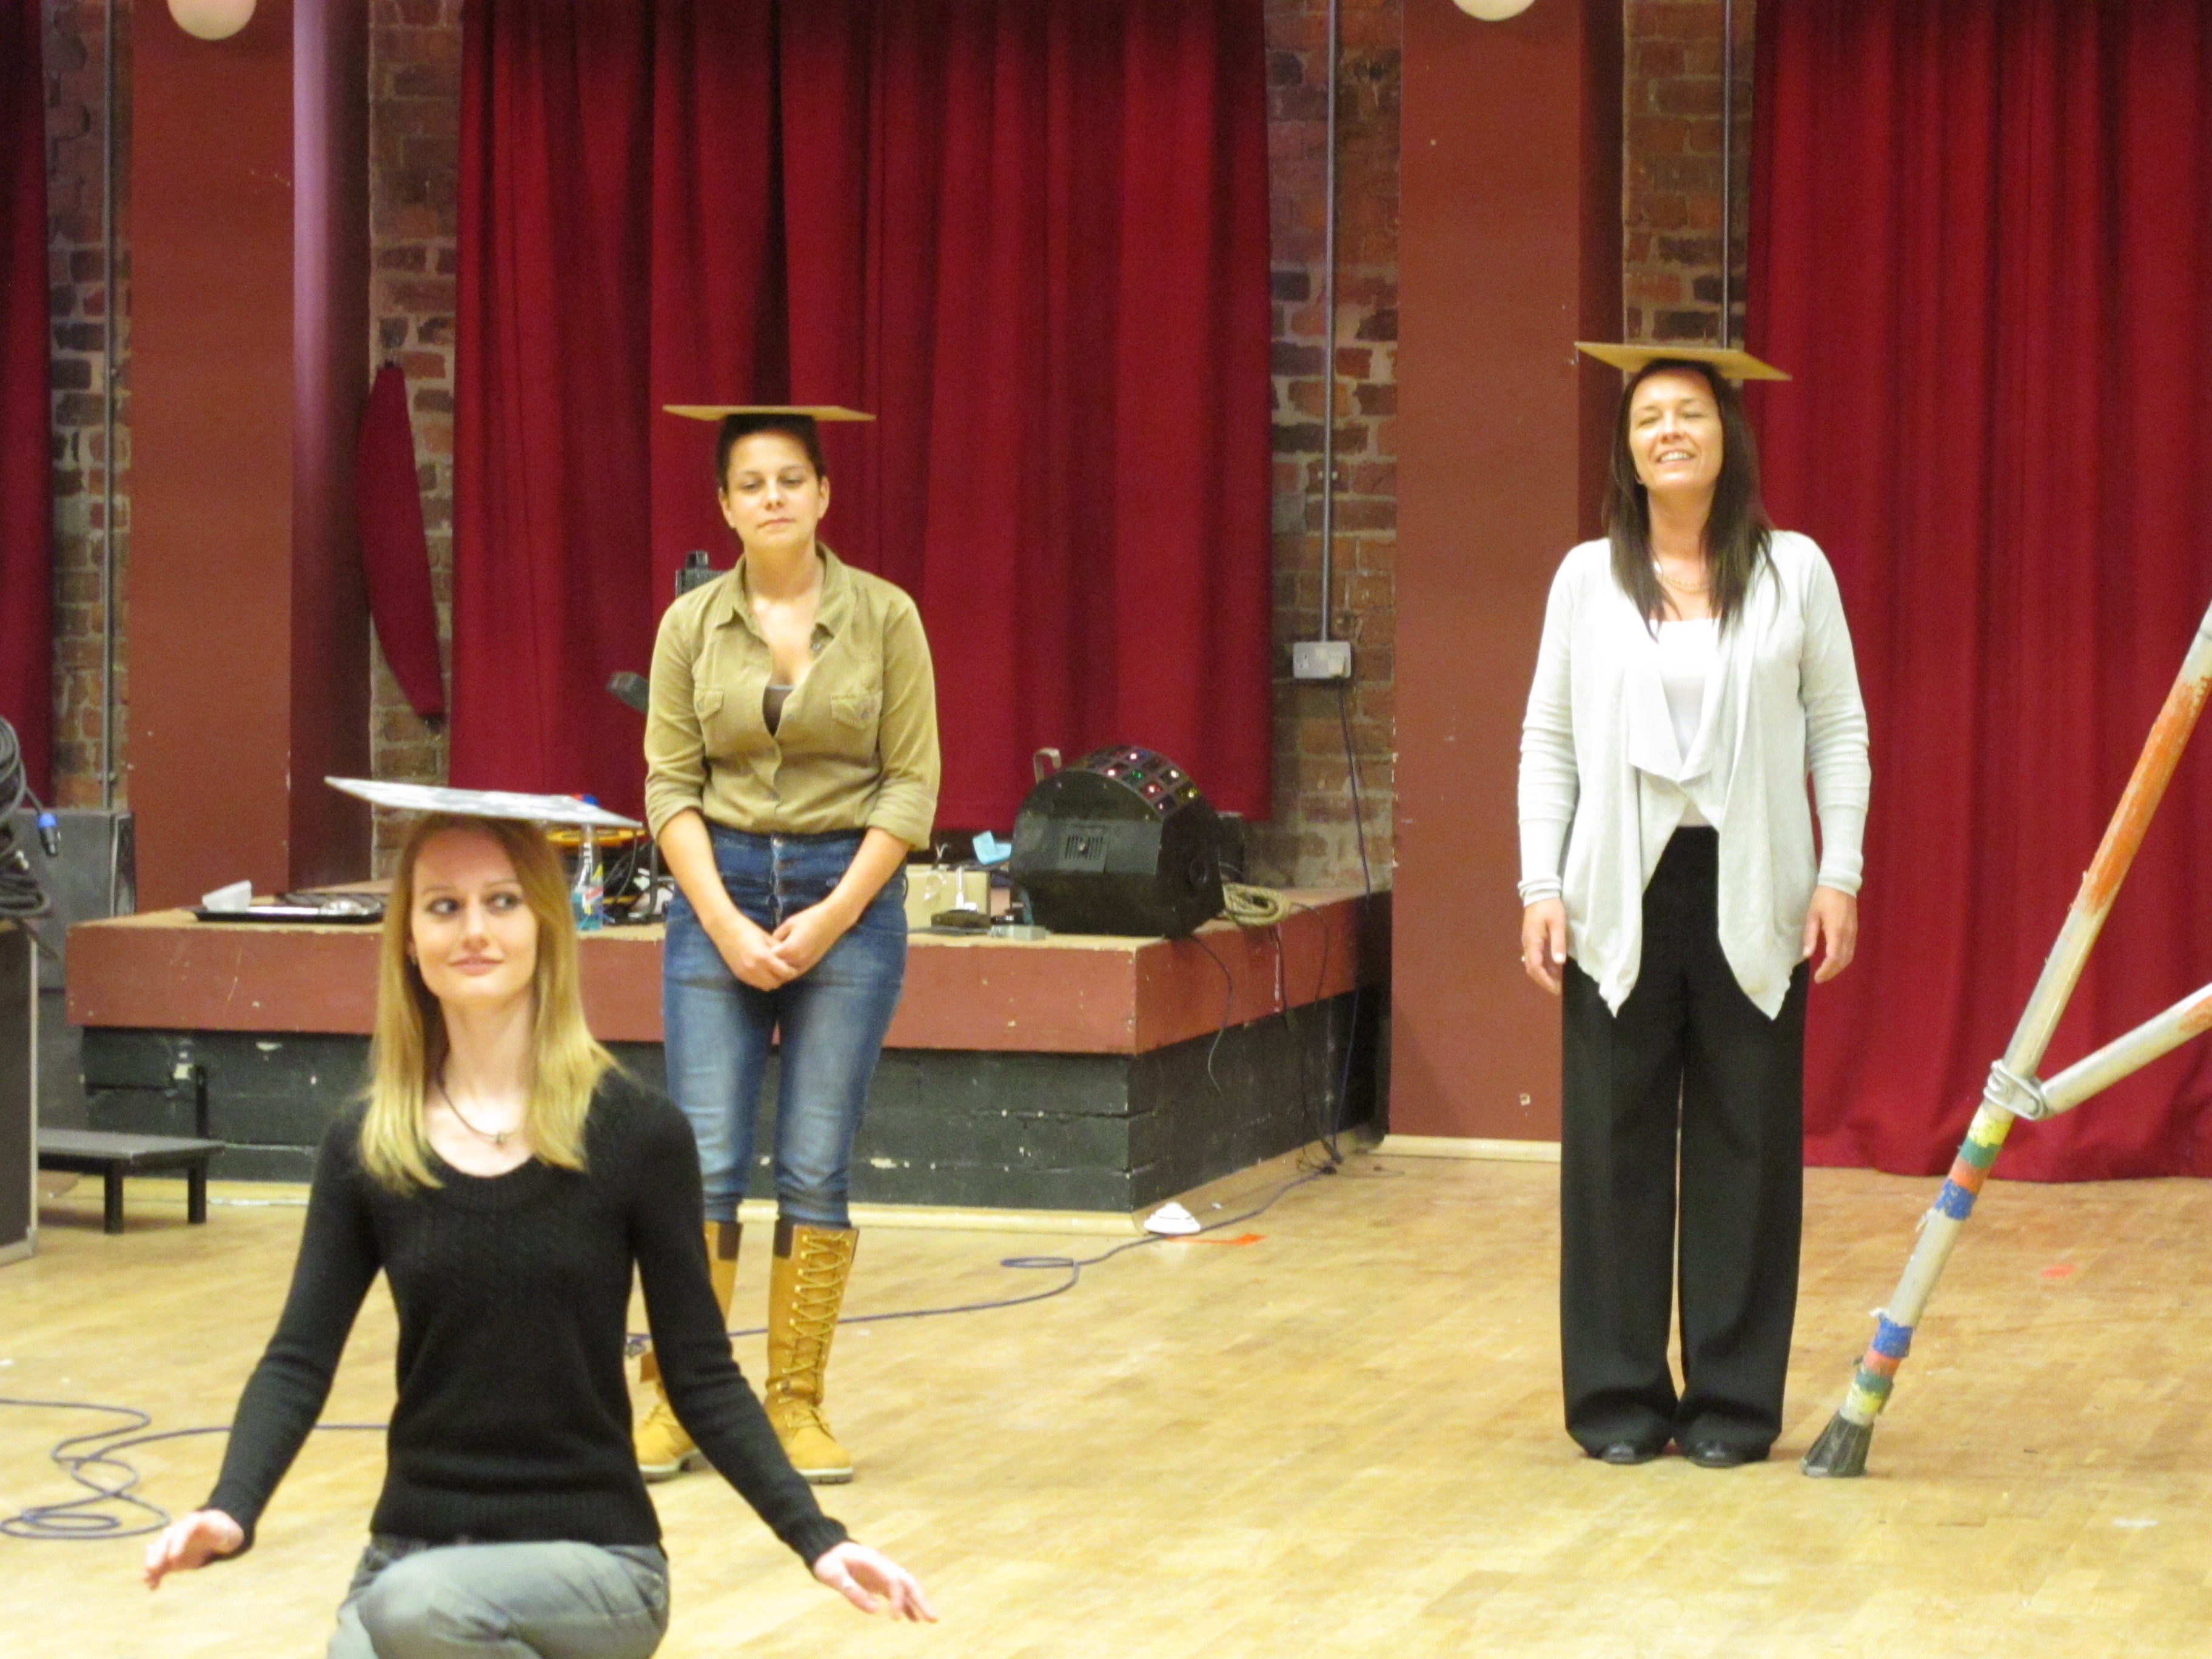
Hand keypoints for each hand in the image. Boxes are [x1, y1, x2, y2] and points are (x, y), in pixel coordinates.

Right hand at [144, 1509, 244, 1588]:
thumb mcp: (229, 1533)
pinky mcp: (168, 1557)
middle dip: (157, 1555)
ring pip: (157, 1552)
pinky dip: (155, 1575)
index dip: (177, 1545)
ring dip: (151, 1565)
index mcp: (194, 1522)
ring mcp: (171, 1543)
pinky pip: (160, 1565)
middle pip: (165, 1540)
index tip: (173, 1559)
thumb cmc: (223, 1532)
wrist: (215, 1534)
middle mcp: (178, 1530)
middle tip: (152, 1569)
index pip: (183, 1530)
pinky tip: (153, 1586)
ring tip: (148, 1580)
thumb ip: (227, 1535)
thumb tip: (225, 1536)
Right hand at [709, 912, 798, 991]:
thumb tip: (790, 959)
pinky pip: (755, 984)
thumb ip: (779, 950)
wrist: (724, 929)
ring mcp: (745, 973)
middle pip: (776, 983)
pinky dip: (761, 981)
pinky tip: (762, 971)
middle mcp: (754, 968)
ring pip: (765, 986)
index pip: (784, 973)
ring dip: (771, 981)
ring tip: (773, 971)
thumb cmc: (747, 929)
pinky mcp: (739, 975)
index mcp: (764, 957)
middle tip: (784, 970)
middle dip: (782, 978)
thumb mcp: (767, 937)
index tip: (793, 968)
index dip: (791, 971)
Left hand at [770, 899, 855, 977]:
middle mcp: (797, 960)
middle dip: (770, 964)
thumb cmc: (809, 918)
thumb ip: (777, 935)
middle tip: (764, 959)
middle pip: (777, 969)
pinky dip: (789, 971)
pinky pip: (796, 972)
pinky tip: (784, 964)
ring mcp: (805, 963)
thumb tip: (771, 944)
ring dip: (779, 970)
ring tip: (773, 963)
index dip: (764, 954)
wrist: (832, 920)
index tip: (760, 949)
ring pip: (787, 974)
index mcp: (790, 948)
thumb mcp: (789, 923)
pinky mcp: (811, 964)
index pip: (770, 958)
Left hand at [813, 1540, 936, 1621]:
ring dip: (918, 1602)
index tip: (894, 1618)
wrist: (826, 1549)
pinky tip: (913, 1619)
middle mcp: (883, 1566)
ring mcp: (882, 1573)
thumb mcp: (833, 1575)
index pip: (894, 1580)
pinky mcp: (879, 1581)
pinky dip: (906, 1605)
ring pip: (906, 1587)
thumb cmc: (828, 1561)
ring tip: (930, 1620)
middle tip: (933, 1619)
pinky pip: (897, 1593)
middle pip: (908, 1582)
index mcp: (874, 1561)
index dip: (898, 1599)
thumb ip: (852, 1590)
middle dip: (921, 1599)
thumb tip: (876, 1610)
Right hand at [1521, 899, 1567, 994]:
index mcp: (1533, 942)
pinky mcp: (1531, 939)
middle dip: (1544, 981)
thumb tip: (1559, 963)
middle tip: (1558, 989)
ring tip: (1557, 981)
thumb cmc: (1550, 906)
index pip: (1535, 967)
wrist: (1540, 892)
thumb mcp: (1557, 923)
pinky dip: (1543, 966)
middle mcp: (1527, 944)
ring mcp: (1528, 942)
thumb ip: (1558, 943)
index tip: (1557, 989)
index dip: (1545, 980)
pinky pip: (1535, 957)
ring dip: (1543, 974)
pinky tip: (1554, 968)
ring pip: (1532, 964)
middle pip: (1531, 969)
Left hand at [1802, 885, 1858, 982]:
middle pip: (1843, 960)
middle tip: (1820, 979)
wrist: (1841, 884)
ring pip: (1849, 956)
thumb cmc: (1823, 898)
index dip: (1826, 970)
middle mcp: (1847, 934)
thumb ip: (1810, 936)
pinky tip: (1835, 962)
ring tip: (1826, 973)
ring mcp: (1853, 932)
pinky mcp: (1854, 930)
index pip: (1833, 957)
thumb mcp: (1812, 916)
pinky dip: (1844, 959)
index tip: (1817, 977)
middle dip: (1832, 972)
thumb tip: (1807, 955)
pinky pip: (1851, 950)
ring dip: (1839, 968)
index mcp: (1836, 931)